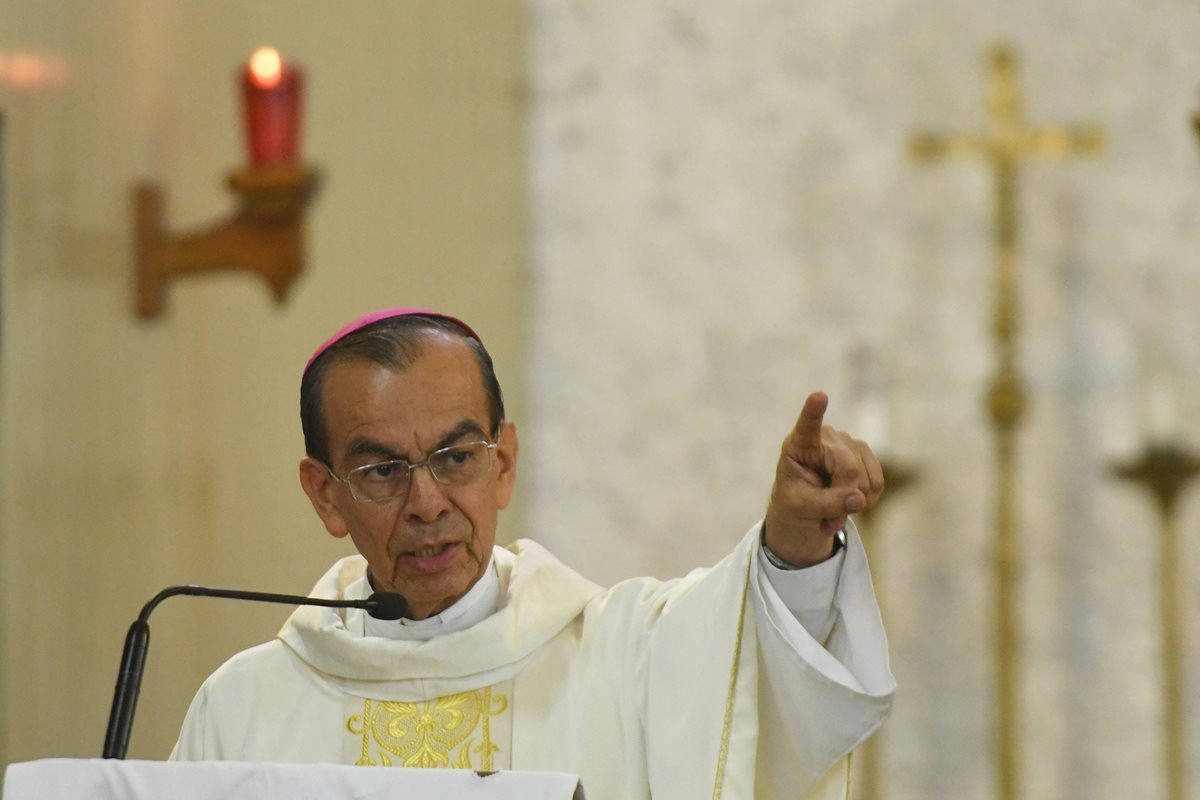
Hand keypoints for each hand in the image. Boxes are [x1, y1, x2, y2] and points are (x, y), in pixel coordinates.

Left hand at [763, 391, 884, 566]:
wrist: (805, 503)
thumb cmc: (795, 500)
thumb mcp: (800, 508)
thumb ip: (826, 504)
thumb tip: (860, 499)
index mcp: (799, 443)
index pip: (807, 425)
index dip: (814, 411)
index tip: (819, 396)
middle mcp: (827, 436)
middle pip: (848, 470)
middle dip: (843, 500)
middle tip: (828, 520)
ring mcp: (849, 442)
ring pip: (866, 480)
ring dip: (855, 504)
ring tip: (834, 511)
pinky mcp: (865, 454)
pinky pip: (877, 483)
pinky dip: (867, 501)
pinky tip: (851, 503)